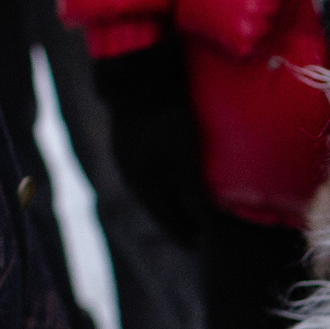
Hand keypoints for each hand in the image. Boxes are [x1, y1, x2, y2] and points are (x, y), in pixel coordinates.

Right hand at [91, 42, 209, 246]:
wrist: (139, 79)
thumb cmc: (166, 117)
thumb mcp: (184, 154)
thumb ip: (191, 189)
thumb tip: (202, 222)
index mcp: (145, 185)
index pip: (168, 221)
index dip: (186, 236)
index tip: (202, 249)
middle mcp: (132, 178)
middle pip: (158, 211)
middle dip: (178, 224)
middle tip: (198, 237)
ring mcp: (127, 161)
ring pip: (152, 194)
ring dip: (170, 206)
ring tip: (188, 214)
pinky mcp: (128, 146)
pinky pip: (148, 178)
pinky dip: (163, 188)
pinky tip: (173, 185)